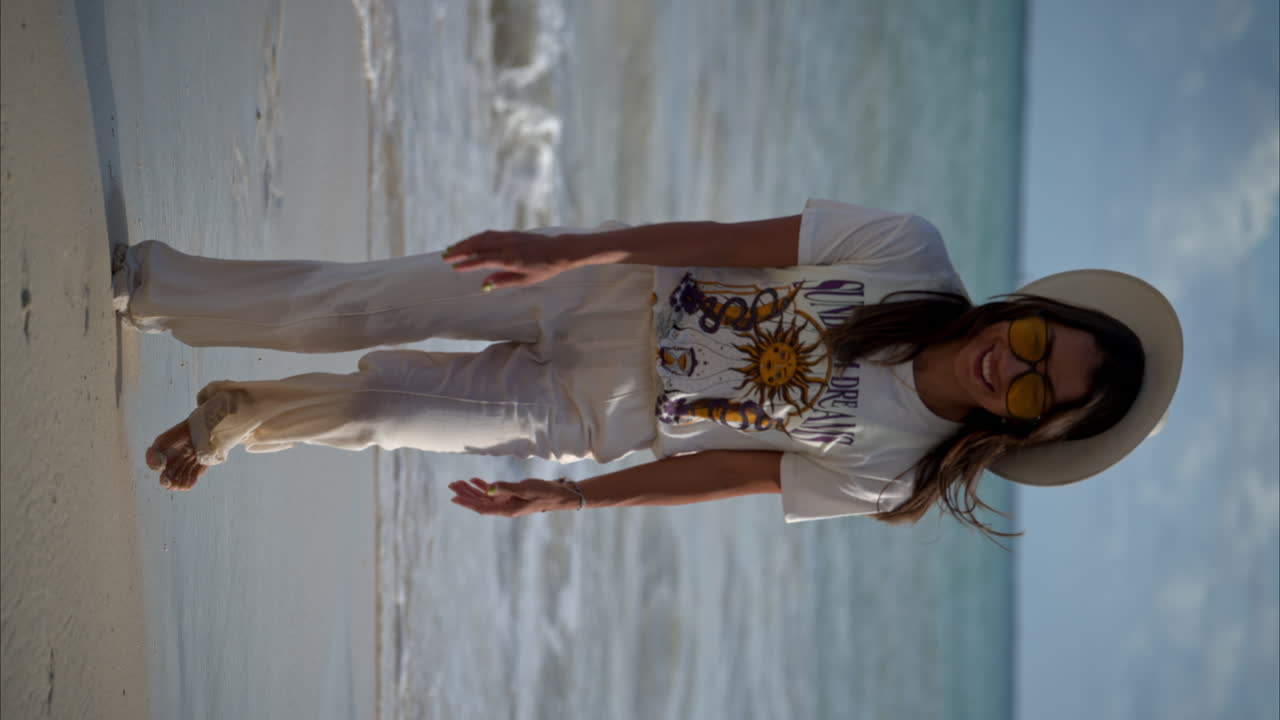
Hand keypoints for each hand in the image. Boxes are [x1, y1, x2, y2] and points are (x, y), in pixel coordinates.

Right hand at [443, 230, 576, 290]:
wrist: (559, 250)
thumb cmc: (545, 269)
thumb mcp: (526, 280)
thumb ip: (503, 281)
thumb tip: (484, 285)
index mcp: (511, 260)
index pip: (484, 260)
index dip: (467, 264)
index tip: (454, 267)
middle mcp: (508, 246)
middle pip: (478, 246)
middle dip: (460, 251)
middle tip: (445, 257)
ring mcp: (509, 237)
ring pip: (482, 238)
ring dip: (465, 243)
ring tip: (451, 249)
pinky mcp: (510, 233)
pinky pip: (489, 234)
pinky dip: (476, 238)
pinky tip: (468, 242)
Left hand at [448, 478, 575, 516]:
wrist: (560, 495)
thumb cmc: (545, 493)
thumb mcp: (526, 489)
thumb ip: (506, 488)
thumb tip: (487, 488)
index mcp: (507, 509)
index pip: (482, 506)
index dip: (467, 502)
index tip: (454, 498)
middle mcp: (505, 507)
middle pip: (480, 502)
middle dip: (465, 494)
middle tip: (452, 485)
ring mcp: (508, 501)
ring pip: (484, 496)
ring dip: (471, 489)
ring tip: (458, 482)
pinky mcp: (512, 495)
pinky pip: (494, 491)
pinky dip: (483, 486)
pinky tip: (475, 480)